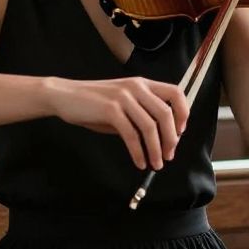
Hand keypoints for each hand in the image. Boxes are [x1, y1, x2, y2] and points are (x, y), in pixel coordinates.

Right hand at [45, 76, 188, 170]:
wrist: (65, 95)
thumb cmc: (94, 102)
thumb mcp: (123, 103)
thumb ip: (140, 113)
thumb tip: (160, 137)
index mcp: (142, 84)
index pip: (175, 93)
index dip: (183, 113)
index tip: (180, 132)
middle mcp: (136, 87)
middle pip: (165, 113)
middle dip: (171, 138)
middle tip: (169, 155)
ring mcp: (123, 98)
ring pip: (150, 126)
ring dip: (156, 149)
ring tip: (156, 164)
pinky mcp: (110, 110)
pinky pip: (131, 135)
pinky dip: (138, 152)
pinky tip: (140, 162)